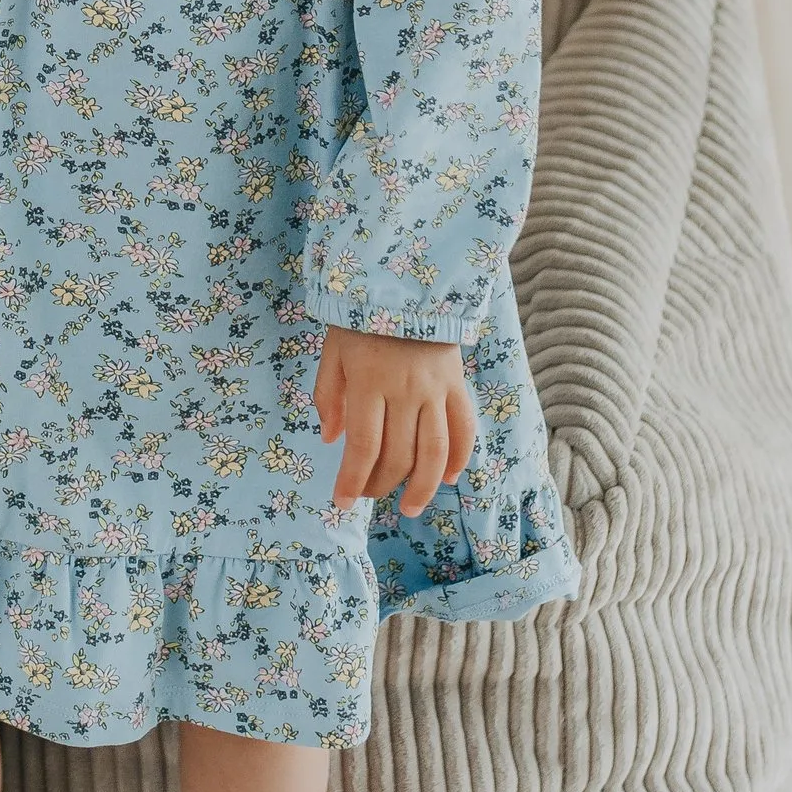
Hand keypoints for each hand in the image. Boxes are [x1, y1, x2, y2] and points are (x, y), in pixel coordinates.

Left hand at [315, 330, 475, 517]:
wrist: (406, 284)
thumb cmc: (361, 318)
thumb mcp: (333, 351)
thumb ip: (328, 396)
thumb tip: (330, 440)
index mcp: (369, 383)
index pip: (363, 446)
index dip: (353, 480)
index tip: (342, 502)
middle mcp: (405, 391)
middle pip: (399, 454)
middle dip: (381, 484)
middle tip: (369, 496)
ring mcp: (435, 389)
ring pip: (435, 451)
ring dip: (423, 486)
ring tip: (411, 508)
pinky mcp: (456, 384)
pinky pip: (464, 427)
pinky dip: (459, 457)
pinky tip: (447, 477)